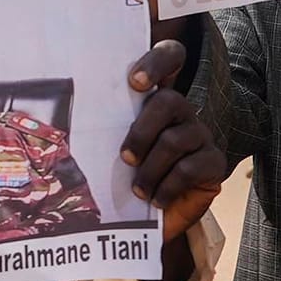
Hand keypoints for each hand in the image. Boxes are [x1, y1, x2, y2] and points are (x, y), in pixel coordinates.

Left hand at [120, 40, 224, 239]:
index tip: (135, 83)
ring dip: (150, 169)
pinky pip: (189, 168)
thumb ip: (103, 131)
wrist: (153, 221)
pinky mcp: (214, 162)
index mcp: (155, 101)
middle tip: (125, 158)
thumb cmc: (127, 181)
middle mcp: (182, 112)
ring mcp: (200, 135)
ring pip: (175, 140)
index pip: (169, 59)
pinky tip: (156, 200)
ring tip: (138, 190)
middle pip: (169, 101)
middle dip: (142, 131)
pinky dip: (166, 188)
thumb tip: (66, 124)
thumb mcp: (112, 153)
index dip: (156, 62)